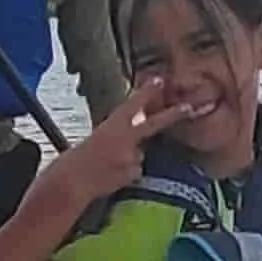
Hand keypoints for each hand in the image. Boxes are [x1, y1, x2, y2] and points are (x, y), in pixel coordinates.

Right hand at [60, 78, 197, 201]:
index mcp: (111, 125)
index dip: (146, 92)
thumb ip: (118, 132)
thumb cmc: (80, 159)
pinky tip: (111, 175)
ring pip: (140, 155)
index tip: (160, 80)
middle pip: (154, 124)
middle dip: (173, 115)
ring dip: (129, 159)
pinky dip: (127, 173)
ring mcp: (131, 156)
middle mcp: (124, 138)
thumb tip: (137, 136)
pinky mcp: (134, 172)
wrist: (72, 180)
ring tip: (108, 165)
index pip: (132, 105)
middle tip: (189, 107)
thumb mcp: (98, 137)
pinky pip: (136, 170)